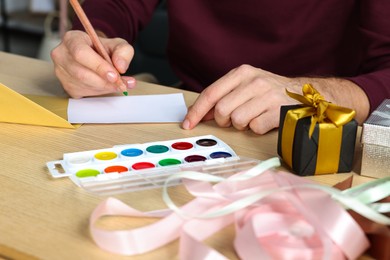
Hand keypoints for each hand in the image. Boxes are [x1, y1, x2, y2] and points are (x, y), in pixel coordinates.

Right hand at [51, 30, 135, 97]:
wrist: (95, 56)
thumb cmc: (104, 48)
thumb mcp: (117, 44)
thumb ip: (123, 52)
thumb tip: (121, 67)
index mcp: (72, 39)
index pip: (81, 53)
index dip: (98, 66)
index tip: (114, 76)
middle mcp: (62, 55)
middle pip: (82, 73)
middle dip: (104, 81)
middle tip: (121, 84)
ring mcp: (61, 72)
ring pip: (84, 85)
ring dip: (104, 87)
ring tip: (117, 83)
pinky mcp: (66, 86)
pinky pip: (85, 93)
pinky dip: (100, 92)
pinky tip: (106, 85)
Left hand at [182, 64, 300, 133]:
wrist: (304, 93)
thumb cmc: (269, 91)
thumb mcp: (246, 85)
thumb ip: (223, 96)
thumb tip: (200, 114)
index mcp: (242, 72)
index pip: (210, 93)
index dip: (196, 111)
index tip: (187, 124)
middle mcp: (254, 81)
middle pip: (221, 110)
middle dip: (224, 120)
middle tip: (235, 118)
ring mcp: (267, 95)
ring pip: (237, 120)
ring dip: (242, 125)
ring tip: (253, 117)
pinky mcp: (278, 111)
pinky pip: (255, 128)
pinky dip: (257, 129)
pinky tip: (265, 120)